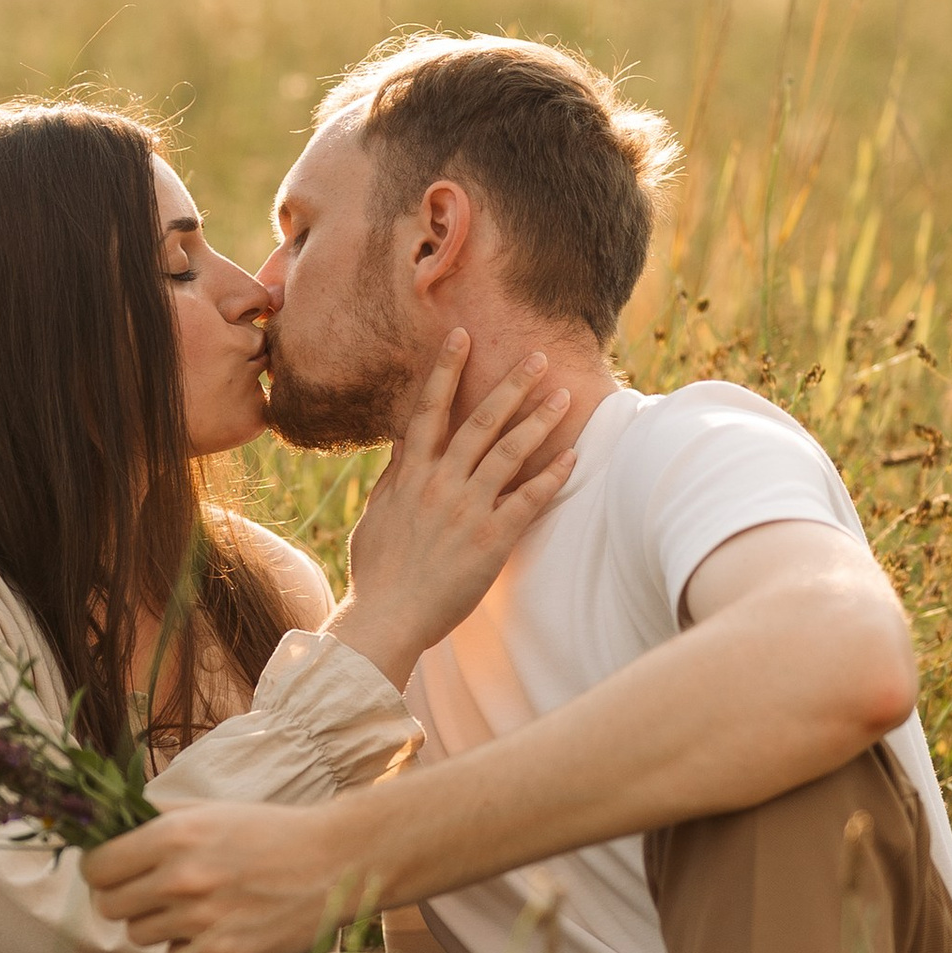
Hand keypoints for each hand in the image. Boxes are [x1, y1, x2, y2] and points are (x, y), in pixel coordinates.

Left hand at [81, 796, 373, 952]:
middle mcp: (181, 878)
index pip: (96, 867)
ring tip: (191, 908)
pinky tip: (211, 928)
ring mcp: (201, 920)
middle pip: (108, 906)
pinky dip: (184, 947)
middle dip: (123, 899)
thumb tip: (104, 827)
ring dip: (155, 924)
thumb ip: (154, 817)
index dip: (102, 871)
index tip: (116, 873)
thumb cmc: (270, 832)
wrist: (335, 863)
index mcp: (173, 834)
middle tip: (148, 893)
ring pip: (137, 935)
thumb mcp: (209, 811)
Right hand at [329, 333, 574, 687]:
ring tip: (564, 396)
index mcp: (411, 475)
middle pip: (480, 421)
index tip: (461, 335)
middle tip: (539, 356)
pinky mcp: (492, 539)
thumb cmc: (377, 572)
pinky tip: (573, 458)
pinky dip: (552, 477)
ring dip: (539, 420)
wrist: (388, 617)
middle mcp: (440, 483)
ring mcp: (468, 509)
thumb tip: (402, 436)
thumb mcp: (378, 514)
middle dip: (511, 384)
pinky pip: (529, 500)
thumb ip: (395, 473)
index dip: (446, 369)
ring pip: (510, 452)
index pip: (429, 409)